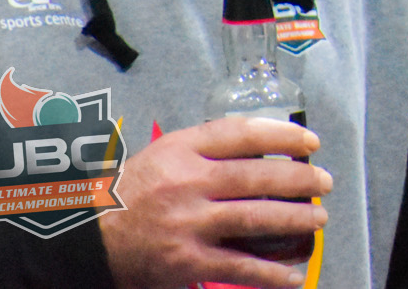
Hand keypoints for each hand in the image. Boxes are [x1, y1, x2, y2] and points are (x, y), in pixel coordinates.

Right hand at [100, 117, 331, 288]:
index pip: (242, 133)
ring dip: (295, 220)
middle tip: (324, 183)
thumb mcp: (161, 156)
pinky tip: (292, 275)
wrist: (83, 241)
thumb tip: (264, 148)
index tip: (311, 143)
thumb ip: (206, 150)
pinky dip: (270, 273)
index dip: (283, 136)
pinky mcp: (186, 262)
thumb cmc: (130, 195)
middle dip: (299, 180)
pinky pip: (238, 267)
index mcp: (180, 150)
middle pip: (257, 176)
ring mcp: (187, 224)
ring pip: (256, 217)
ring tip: (318, 220)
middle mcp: (186, 183)